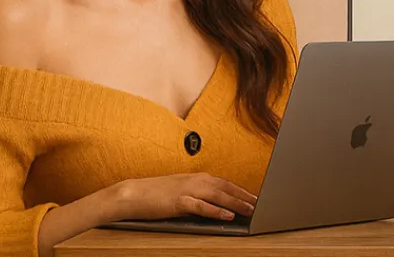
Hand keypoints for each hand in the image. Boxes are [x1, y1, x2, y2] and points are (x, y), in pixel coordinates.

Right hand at [114, 172, 256, 222]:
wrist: (132, 193)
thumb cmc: (156, 195)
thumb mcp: (181, 191)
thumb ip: (197, 195)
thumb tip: (212, 203)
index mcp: (197, 178)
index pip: (225, 183)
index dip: (241, 190)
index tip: (255, 196)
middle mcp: (196, 180)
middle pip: (226, 187)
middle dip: (244, 195)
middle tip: (260, 203)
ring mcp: (188, 190)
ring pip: (218, 195)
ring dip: (236, 202)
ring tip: (251, 209)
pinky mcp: (179, 201)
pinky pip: (201, 206)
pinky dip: (216, 211)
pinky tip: (227, 216)